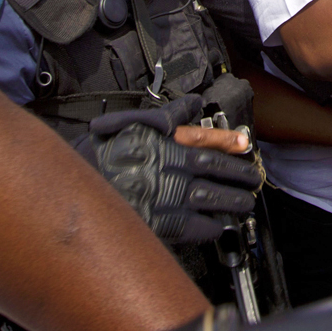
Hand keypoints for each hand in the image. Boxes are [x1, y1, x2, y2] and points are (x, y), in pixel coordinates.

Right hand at [76, 97, 262, 243]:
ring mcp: (169, 196)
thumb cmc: (104, 153)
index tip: (244, 144)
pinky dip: (210, 226)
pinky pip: (195, 226)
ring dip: (232, 201)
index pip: (206, 140)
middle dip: (238, 175)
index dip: (228, 141)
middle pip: (216, 171)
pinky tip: (219, 225)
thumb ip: (168, 115)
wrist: (78, 185)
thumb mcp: (135, 124)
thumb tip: (193, 104)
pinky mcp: (161, 222)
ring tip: (244, 203)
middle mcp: (173, 169)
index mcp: (167, 144)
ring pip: (212, 198)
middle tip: (253, 179)